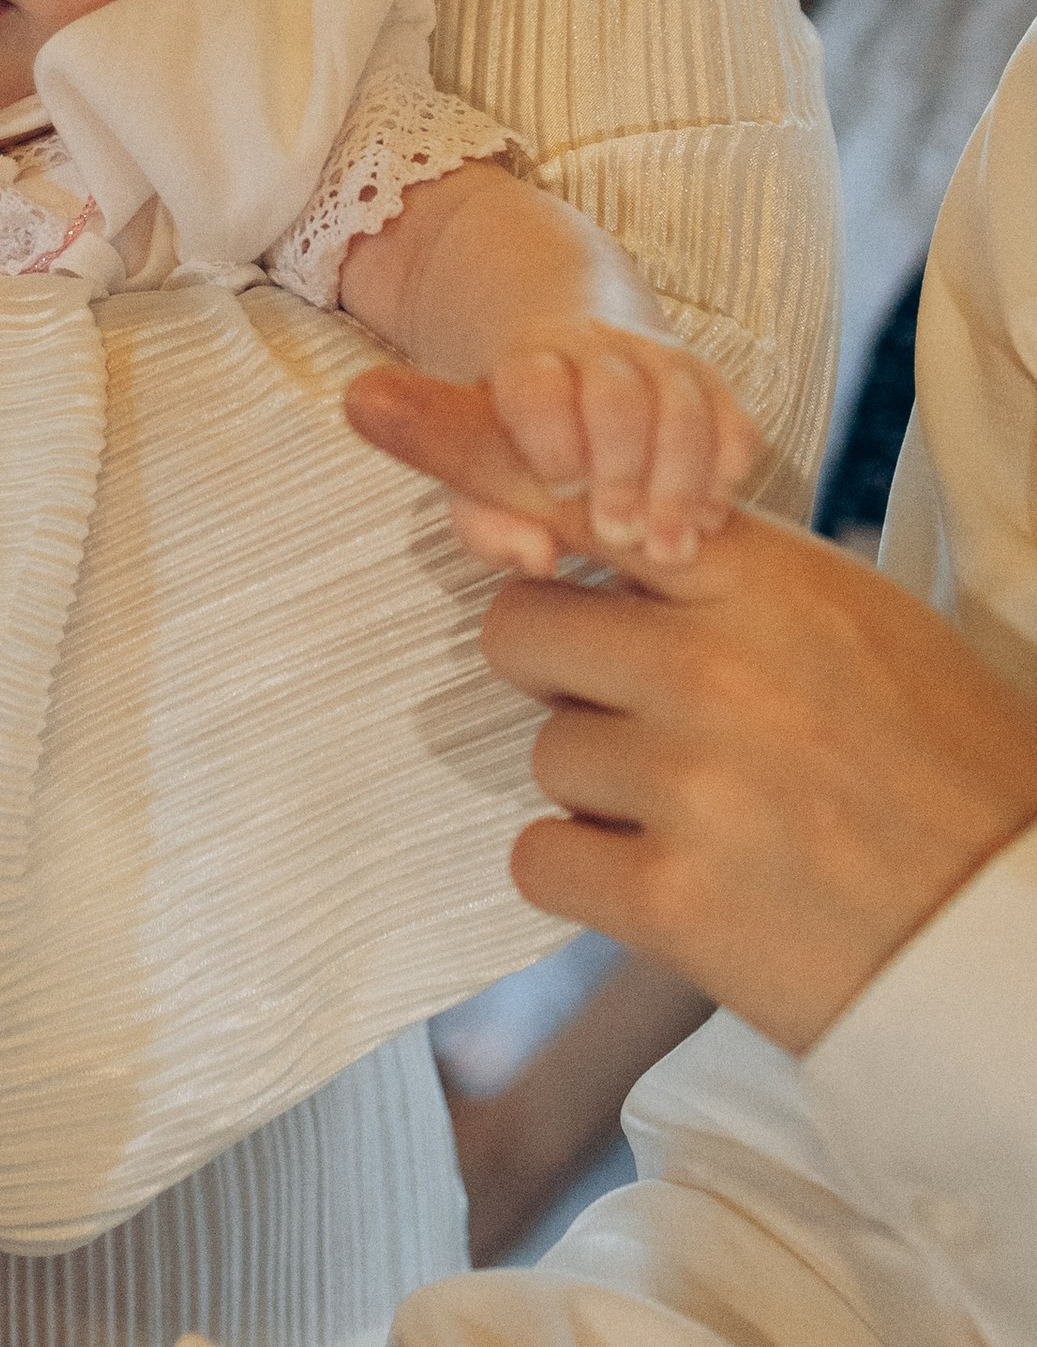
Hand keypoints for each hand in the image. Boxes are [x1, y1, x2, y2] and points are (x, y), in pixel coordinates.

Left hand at [349, 365, 1036, 1047]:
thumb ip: (733, 582)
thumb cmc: (946, 771)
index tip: (374, 408)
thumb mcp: (860, 629)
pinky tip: (678, 887)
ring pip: (543, 751)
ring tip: (712, 818)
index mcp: (768, 585)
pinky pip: (540, 858)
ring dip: (598, 789)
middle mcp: (717, 666)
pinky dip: (587, 879)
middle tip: (651, 724)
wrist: (1015, 937)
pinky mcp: (670, 899)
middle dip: (563, 677)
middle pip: (521, 629)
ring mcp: (689, 782)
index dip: (470, 451)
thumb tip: (611, 545)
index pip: (578, 499)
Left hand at [478, 321, 761, 574]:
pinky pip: (736, 424)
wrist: (571, 370)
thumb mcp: (483, 486)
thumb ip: (489, 525)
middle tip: (620, 536)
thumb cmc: (519, 447)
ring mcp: (661, 362)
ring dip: (680, 486)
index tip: (560, 491)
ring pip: (684, 408)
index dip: (553, 439)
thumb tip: (540, 557)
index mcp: (527, 363)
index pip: (538, 385)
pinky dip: (726, 477)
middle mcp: (596, 350)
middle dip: (622, 472)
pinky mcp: (712, 386)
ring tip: (669, 550)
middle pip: (618, 397)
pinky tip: (706, 523)